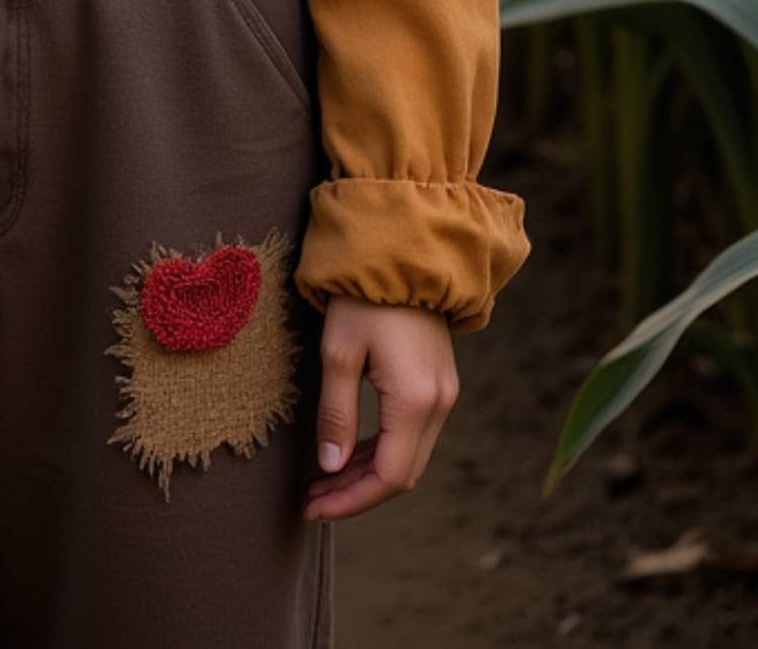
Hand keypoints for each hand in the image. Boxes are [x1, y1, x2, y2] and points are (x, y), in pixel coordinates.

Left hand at [304, 293, 457, 520]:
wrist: (402, 249)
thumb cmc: (363, 296)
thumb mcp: (338, 352)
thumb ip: (336, 413)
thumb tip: (331, 468)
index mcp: (415, 400)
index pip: (389, 477)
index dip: (351, 500)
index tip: (313, 507)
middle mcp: (439, 403)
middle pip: (402, 473)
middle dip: (357, 492)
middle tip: (314, 497)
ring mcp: (444, 392)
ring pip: (409, 455)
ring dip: (368, 472)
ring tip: (324, 479)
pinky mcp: (438, 381)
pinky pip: (413, 432)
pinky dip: (383, 448)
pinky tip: (351, 450)